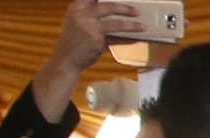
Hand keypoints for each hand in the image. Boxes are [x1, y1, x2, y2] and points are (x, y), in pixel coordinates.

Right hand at [37, 0, 144, 115]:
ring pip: (116, 23)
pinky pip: (117, 38)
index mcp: (77, 7)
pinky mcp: (96, 38)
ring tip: (142, 26)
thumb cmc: (75, 41)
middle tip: (137, 12)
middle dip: (125, 9)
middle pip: (109, 6)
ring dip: (132, 25)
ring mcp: (89, 26)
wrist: (66, 59)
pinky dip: (128, 38)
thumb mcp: (78, 22)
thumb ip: (92, 15)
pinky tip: (136, 38)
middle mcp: (81, 13)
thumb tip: (115, 11)